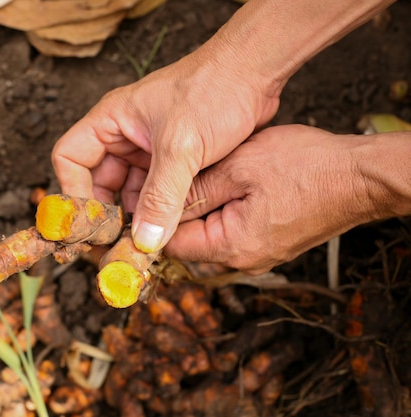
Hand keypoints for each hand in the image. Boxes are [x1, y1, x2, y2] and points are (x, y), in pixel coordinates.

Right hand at [52, 40, 279, 252]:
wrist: (257, 73)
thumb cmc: (214, 91)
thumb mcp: (181, 147)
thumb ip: (161, 197)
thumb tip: (144, 242)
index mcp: (110, 120)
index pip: (70, 159)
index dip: (74, 192)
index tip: (91, 223)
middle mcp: (124, 136)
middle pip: (99, 182)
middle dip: (108, 213)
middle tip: (119, 244)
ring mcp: (149, 149)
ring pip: (129, 192)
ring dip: (137, 216)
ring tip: (146, 243)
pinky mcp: (174, 161)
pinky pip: (156, 193)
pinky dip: (159, 212)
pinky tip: (169, 231)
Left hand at [166, 124, 375, 273]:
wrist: (360, 175)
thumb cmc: (306, 167)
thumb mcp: (238, 168)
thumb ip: (195, 190)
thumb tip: (160, 206)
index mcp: (231, 248)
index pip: (172, 244)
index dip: (157, 217)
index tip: (150, 189)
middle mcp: (243, 261)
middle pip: (192, 239)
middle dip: (183, 206)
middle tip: (184, 171)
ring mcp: (259, 254)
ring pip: (212, 231)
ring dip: (206, 203)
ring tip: (213, 171)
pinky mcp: (270, 242)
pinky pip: (234, 228)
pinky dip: (226, 206)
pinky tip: (234, 180)